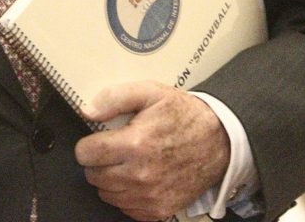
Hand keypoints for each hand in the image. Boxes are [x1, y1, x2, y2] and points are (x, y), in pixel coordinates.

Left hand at [76, 82, 228, 220]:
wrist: (218, 141)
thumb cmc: (184, 116)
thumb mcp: (150, 92)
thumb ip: (114, 98)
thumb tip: (87, 111)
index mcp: (135, 144)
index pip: (86, 154)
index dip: (88, 144)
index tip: (97, 141)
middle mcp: (140, 175)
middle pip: (93, 176)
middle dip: (99, 161)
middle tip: (116, 149)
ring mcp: (149, 196)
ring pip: (106, 193)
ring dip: (111, 178)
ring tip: (129, 162)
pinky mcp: (158, 210)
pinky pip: (125, 208)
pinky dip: (127, 195)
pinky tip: (139, 178)